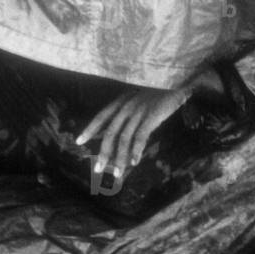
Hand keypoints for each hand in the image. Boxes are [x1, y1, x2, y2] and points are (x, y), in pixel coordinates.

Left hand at [75, 85, 191, 178]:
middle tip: (97, 169)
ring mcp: (138, 111)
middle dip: (104, 152)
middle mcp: (126, 106)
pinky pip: (141, 136)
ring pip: (124, 138)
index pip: (101, 117)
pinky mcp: (152, 116)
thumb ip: (127, 112)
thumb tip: (117, 130)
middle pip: (110, 133)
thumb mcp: (138, 98)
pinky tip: (134, 162)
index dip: (90, 129)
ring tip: (117, 174)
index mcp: (121, 101)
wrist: (175, 79)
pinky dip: (136, 150)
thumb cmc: (158, 90)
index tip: (79, 141)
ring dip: (120, 158)